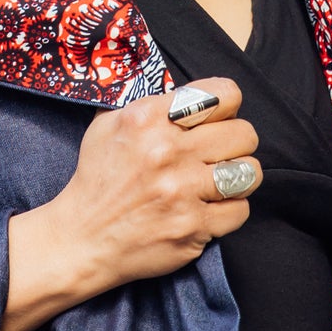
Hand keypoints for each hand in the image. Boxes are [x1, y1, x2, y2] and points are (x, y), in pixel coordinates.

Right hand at [2, 77, 259, 330]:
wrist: (82, 239)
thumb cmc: (98, 178)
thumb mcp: (109, 124)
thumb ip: (151, 103)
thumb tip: (190, 91)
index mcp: (148, 118)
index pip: (224, 95)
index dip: (227, 106)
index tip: (217, 118)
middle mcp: (167, 150)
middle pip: (244, 134)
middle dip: (235, 142)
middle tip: (218, 153)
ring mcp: (182, 191)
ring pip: (249, 172)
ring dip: (238, 176)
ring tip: (220, 180)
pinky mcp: (192, 227)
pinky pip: (240, 210)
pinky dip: (229, 210)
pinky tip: (209, 208)